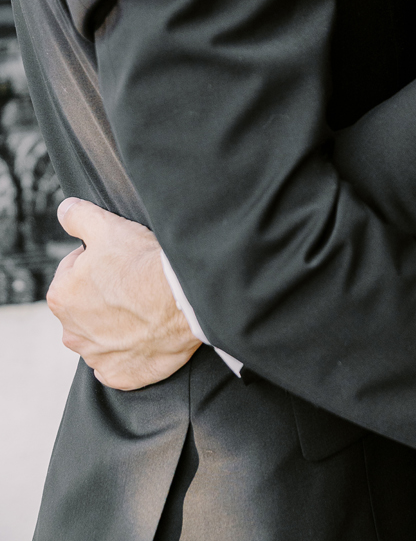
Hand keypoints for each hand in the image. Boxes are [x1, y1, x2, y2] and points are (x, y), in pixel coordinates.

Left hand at [47, 197, 200, 389]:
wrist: (183, 301)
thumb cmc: (145, 266)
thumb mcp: (108, 227)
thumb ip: (78, 217)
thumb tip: (65, 210)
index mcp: (61, 296)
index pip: (74, 271)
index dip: (99, 260)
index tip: (121, 260)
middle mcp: (71, 332)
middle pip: (86, 305)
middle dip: (104, 294)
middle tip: (134, 281)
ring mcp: (96, 357)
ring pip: (102, 334)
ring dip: (117, 323)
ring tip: (144, 305)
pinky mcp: (120, 375)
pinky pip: (120, 362)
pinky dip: (131, 350)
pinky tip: (146, 332)